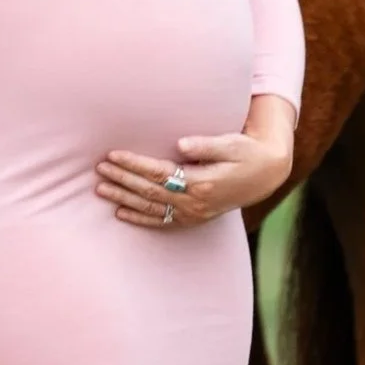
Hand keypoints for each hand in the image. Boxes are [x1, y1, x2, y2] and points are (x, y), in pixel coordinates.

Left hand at [95, 94, 296, 229]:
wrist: (265, 174)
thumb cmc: (246, 152)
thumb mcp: (231, 143)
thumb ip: (206, 144)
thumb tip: (181, 144)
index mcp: (200, 182)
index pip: (158, 172)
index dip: (134, 163)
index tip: (113, 153)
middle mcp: (194, 202)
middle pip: (149, 191)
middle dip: (122, 179)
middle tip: (98, 168)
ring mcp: (193, 213)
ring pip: (150, 208)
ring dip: (123, 198)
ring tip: (100, 188)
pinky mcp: (193, 218)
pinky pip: (161, 221)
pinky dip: (139, 218)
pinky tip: (120, 213)